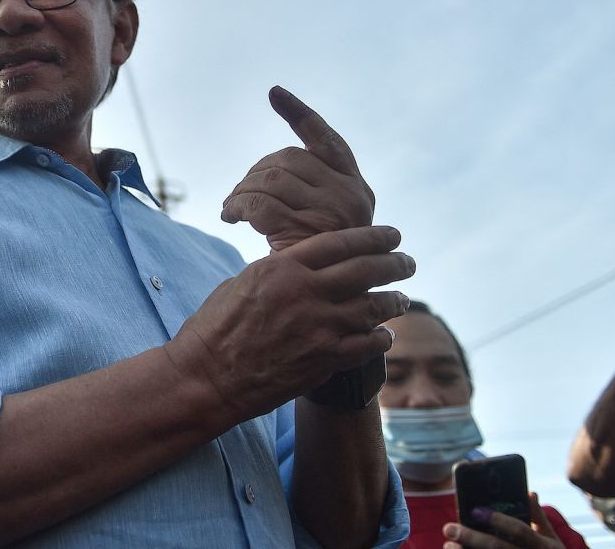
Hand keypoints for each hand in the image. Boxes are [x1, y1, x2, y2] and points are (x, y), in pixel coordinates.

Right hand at [166, 226, 412, 419]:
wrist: (207, 378)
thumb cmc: (213, 330)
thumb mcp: (240, 283)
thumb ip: (276, 273)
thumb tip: (298, 268)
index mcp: (282, 268)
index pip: (340, 243)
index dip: (372, 237)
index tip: (391, 235)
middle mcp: (306, 293)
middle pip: (365, 270)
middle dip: (394, 263)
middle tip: (407, 261)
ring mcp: (319, 328)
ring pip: (373, 308)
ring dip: (393, 301)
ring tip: (403, 299)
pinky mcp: (324, 360)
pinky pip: (367, 345)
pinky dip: (381, 338)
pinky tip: (386, 336)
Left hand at [221, 87, 374, 250]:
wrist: (332, 306)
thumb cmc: (320, 261)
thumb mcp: (322, 222)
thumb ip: (308, 190)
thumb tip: (269, 168)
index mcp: (353, 184)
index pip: (326, 139)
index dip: (299, 114)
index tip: (274, 93)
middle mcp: (349, 192)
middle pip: (286, 159)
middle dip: (253, 174)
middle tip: (236, 195)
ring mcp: (332, 210)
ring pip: (269, 179)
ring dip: (241, 191)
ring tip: (230, 207)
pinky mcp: (308, 229)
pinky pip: (258, 204)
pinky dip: (236, 207)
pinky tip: (229, 217)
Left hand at [443, 493, 562, 547]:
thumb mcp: (552, 539)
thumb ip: (538, 517)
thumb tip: (529, 492)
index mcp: (544, 547)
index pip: (520, 531)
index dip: (498, 520)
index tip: (475, 510)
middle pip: (498, 548)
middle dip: (472, 538)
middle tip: (449, 528)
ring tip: (448, 545)